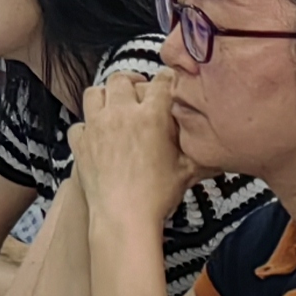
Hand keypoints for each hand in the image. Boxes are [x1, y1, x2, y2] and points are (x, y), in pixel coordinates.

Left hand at [71, 60, 185, 235]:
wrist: (123, 217)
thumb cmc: (158, 195)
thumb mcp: (187, 171)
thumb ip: (200, 152)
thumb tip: (217, 146)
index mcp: (151, 116)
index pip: (161, 82)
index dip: (166, 79)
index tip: (168, 82)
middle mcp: (121, 114)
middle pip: (121, 79)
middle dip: (131, 80)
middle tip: (139, 89)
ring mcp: (96, 127)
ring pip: (93, 94)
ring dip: (104, 96)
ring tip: (113, 104)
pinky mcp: (80, 144)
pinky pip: (78, 125)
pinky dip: (85, 127)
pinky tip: (94, 134)